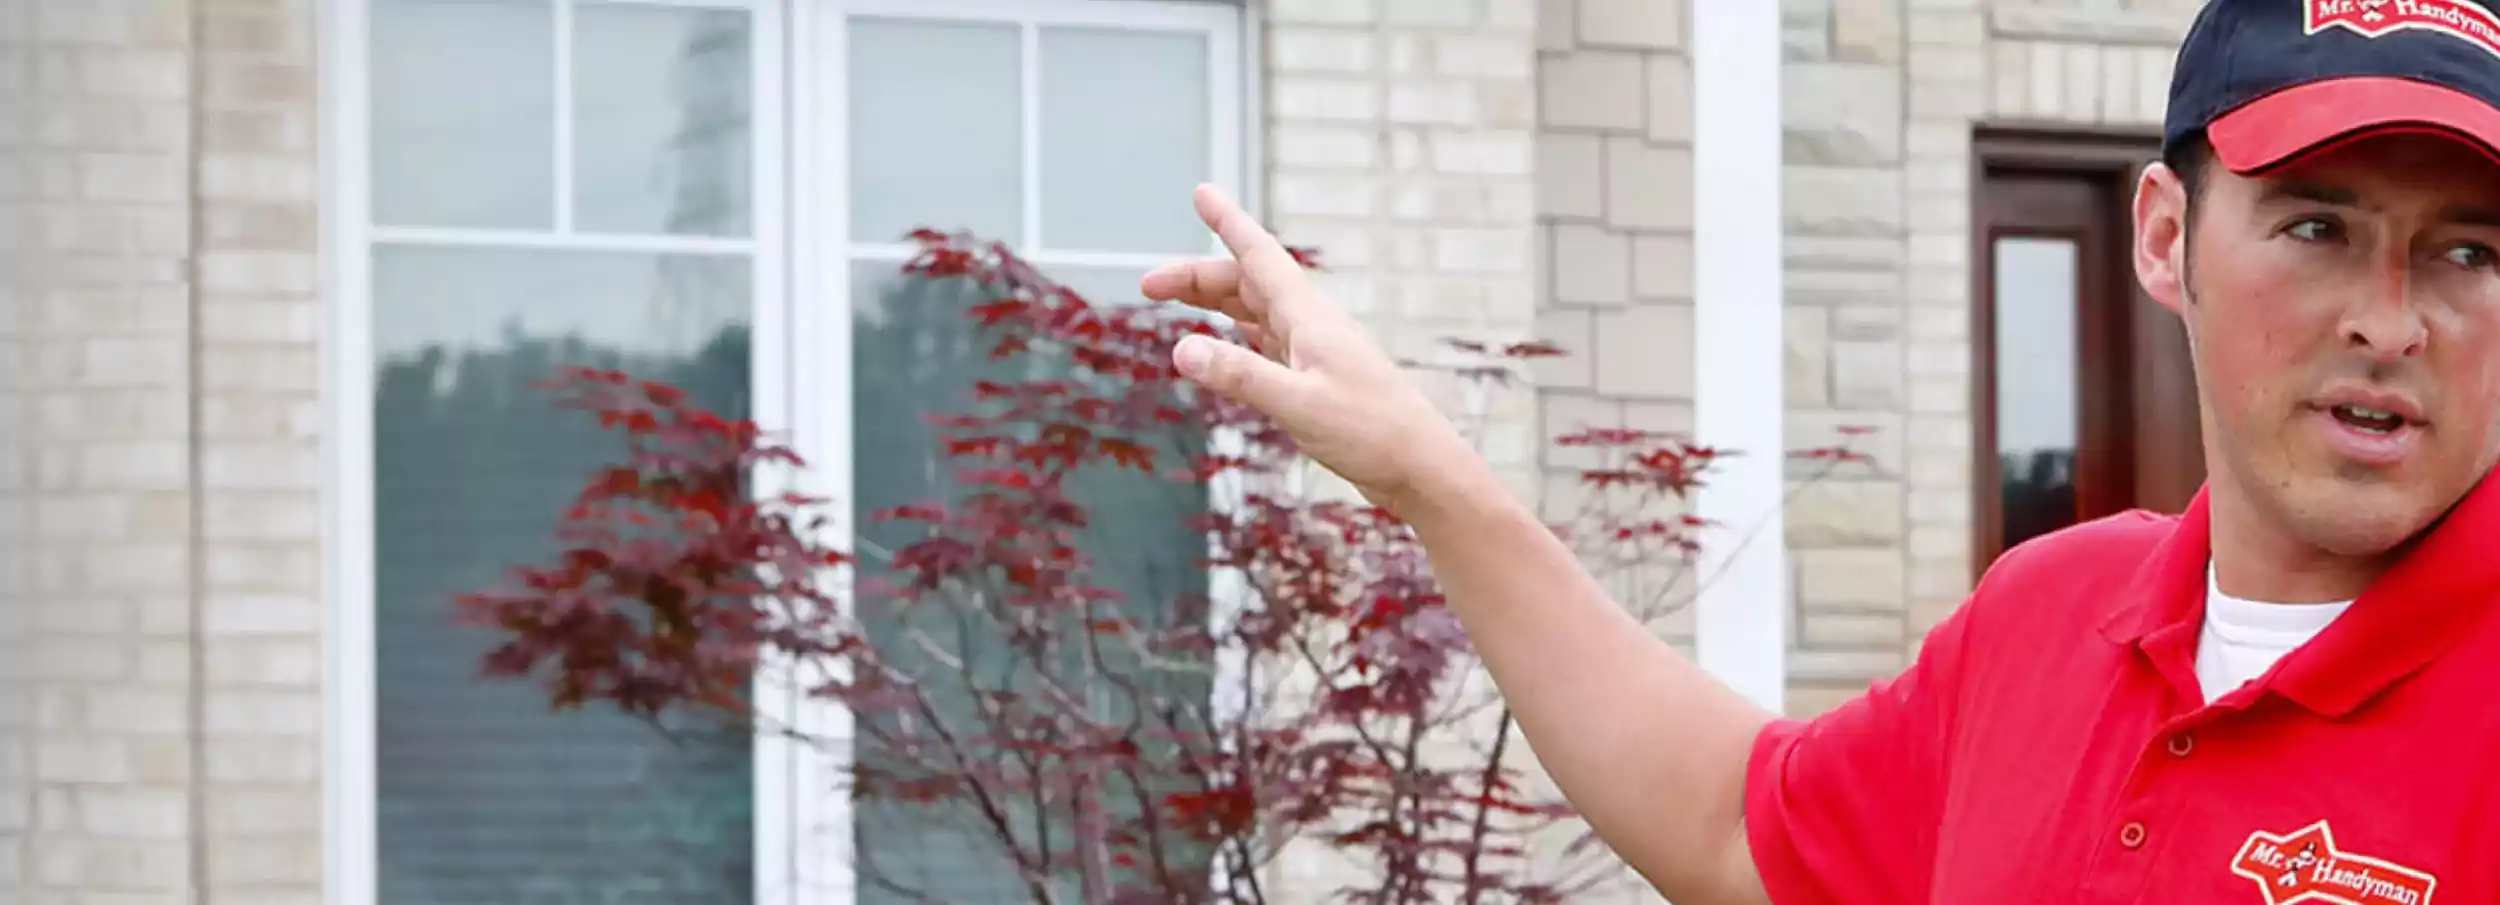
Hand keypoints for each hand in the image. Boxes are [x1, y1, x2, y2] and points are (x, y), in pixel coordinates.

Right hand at [1141, 184, 1476, 514]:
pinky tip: (1222, 342)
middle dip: (1197, 276)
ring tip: (1174, 301)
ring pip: (1254, 311)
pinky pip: (1266, 342)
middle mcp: (1311, 325)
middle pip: (1246, 283)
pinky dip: (1236, 335)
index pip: (1259, 256)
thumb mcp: (1298, 405)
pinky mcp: (1316, 378)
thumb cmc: (1372, 432)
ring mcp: (1314, 351)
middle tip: (1148, 285)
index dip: (1228, 222)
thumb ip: (1240, 376)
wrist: (1419, 468)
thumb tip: (1181, 350)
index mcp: (1309, 317)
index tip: (1202, 192)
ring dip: (1213, 301)